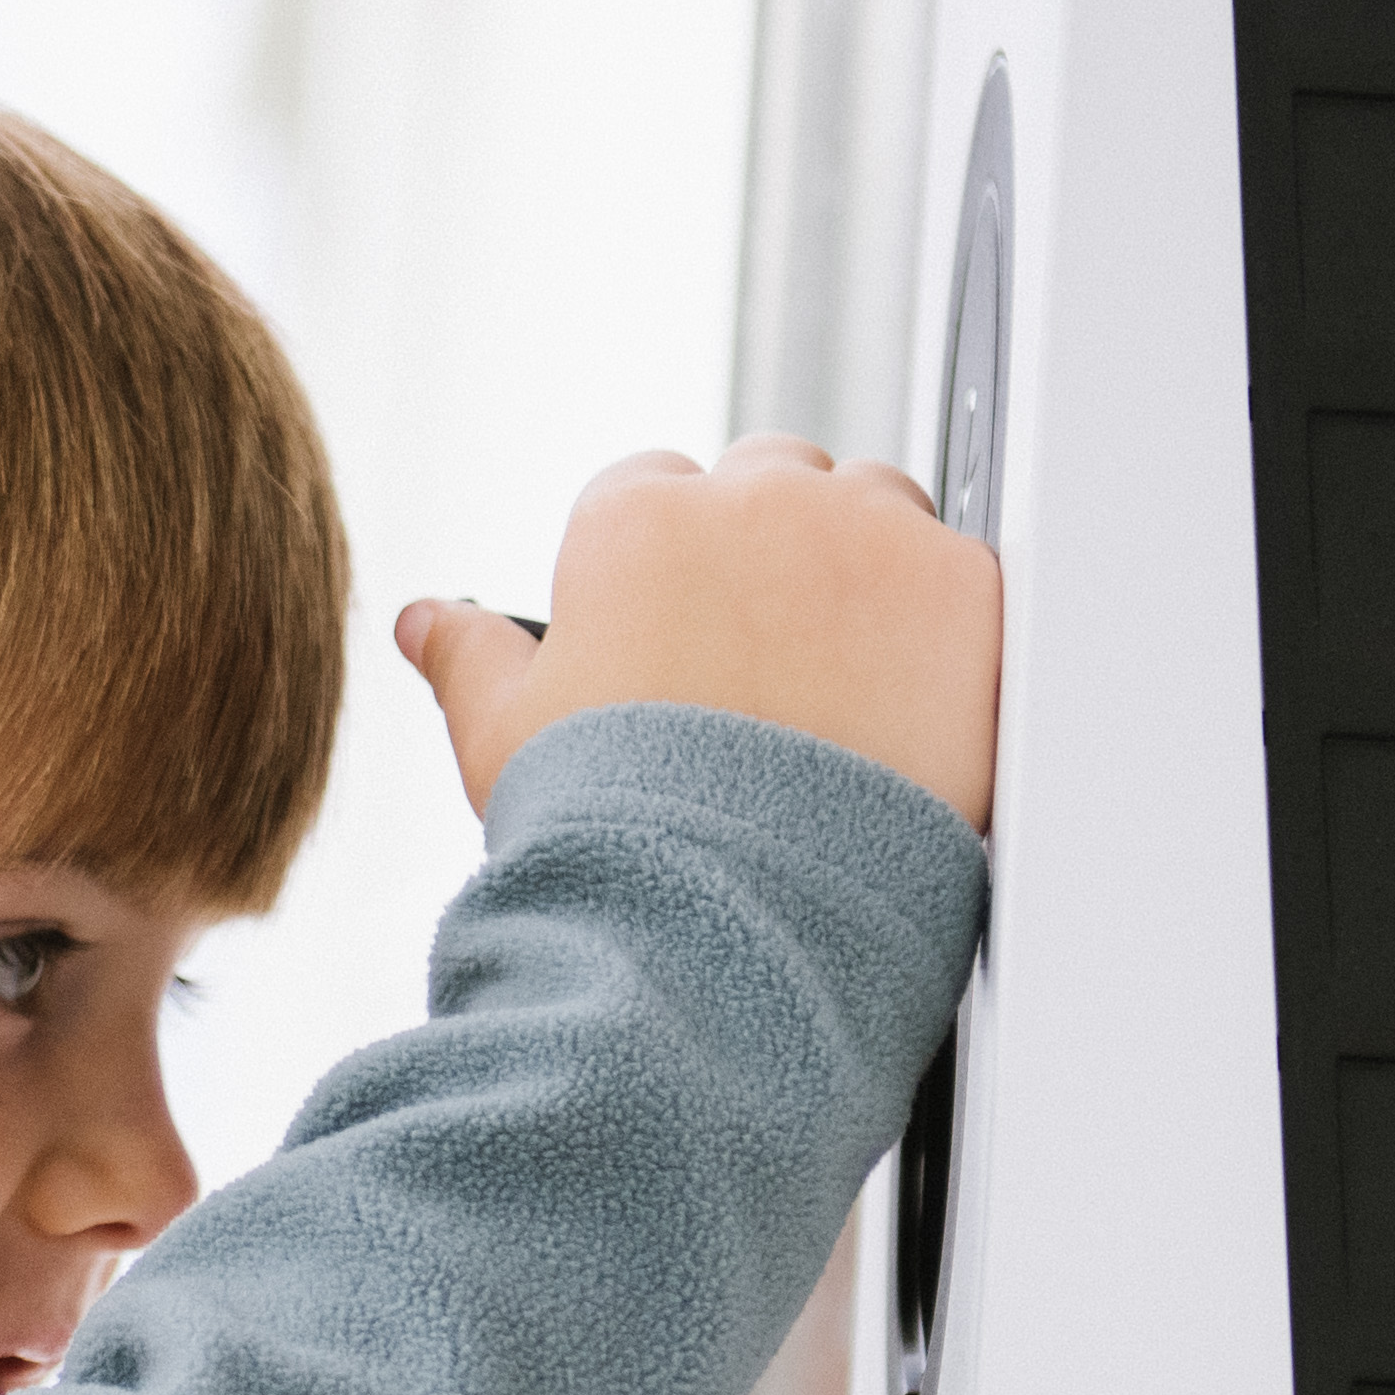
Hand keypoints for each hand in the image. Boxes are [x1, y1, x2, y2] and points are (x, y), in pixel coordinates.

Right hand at [391, 435, 998, 830]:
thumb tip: (424, 621)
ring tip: (854, 682)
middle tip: (775, 662)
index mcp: (639, 516)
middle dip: (773, 549)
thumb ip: (468, 657)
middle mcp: (758, 499)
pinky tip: (922, 707)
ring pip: (880, 507)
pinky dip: (953, 631)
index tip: (687, 631)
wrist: (735, 912)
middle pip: (777, 482)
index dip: (671, 566)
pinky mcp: (966, 590)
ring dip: (867, 568)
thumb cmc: (613, 829)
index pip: (659, 489)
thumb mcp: (504, 739)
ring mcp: (871, 538)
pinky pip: (970, 574)